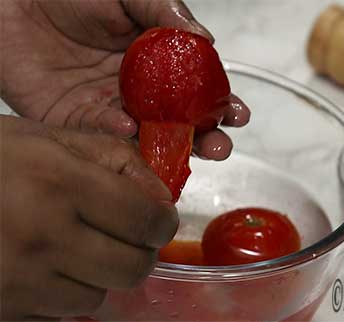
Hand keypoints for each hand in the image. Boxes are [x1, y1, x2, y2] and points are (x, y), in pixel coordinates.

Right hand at [0, 116, 178, 319]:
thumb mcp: (48, 138)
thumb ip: (113, 159)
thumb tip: (161, 196)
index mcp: (59, 184)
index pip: (145, 220)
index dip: (162, 222)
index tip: (158, 219)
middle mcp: (42, 237)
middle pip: (132, 268)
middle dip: (139, 251)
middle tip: (126, 235)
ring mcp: (18, 281)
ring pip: (98, 296)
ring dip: (98, 274)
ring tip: (72, 245)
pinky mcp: (3, 308)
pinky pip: (60, 313)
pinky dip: (64, 292)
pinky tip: (44, 264)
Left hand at [1, 0, 249, 159]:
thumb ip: (166, 11)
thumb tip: (205, 38)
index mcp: (157, 64)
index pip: (197, 91)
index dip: (220, 104)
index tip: (237, 113)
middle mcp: (138, 91)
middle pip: (179, 124)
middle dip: (204, 139)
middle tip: (219, 146)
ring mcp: (109, 107)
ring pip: (145, 138)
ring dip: (167, 150)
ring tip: (185, 151)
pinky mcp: (75, 119)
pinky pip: (100, 133)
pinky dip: (115, 133)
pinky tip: (128, 126)